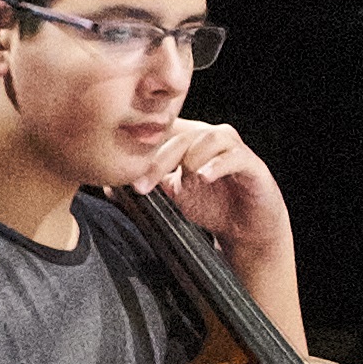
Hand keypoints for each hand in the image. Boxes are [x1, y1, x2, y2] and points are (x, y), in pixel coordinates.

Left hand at [141, 120, 300, 331]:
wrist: (247, 230)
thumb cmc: (214, 207)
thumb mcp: (175, 197)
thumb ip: (152, 186)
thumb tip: (110, 186)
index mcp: (192, 142)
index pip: (165, 133)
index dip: (144, 148)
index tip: (124, 172)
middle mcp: (212, 139)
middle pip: (182, 136)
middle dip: (159, 160)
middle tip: (143, 185)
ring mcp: (233, 150)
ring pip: (208, 138)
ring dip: (189, 157)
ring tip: (180, 178)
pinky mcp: (252, 165)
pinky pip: (235, 157)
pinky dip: (216, 165)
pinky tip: (202, 177)